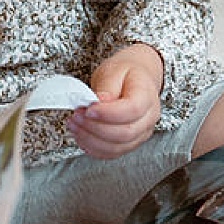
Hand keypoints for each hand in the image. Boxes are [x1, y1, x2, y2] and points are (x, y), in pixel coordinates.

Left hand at [68, 44, 164, 158]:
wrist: (135, 78)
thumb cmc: (125, 74)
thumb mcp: (113, 70)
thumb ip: (107, 87)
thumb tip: (98, 102)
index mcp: (147, 96)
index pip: (132, 110)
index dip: (108, 113)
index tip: (88, 110)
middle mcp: (148, 118)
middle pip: (125, 133)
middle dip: (95, 128)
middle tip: (76, 117)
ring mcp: (141, 133)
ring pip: (118, 147)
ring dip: (91, 140)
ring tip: (74, 125)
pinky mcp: (130, 142)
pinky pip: (112, 153)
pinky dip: (94, 148)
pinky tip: (82, 136)